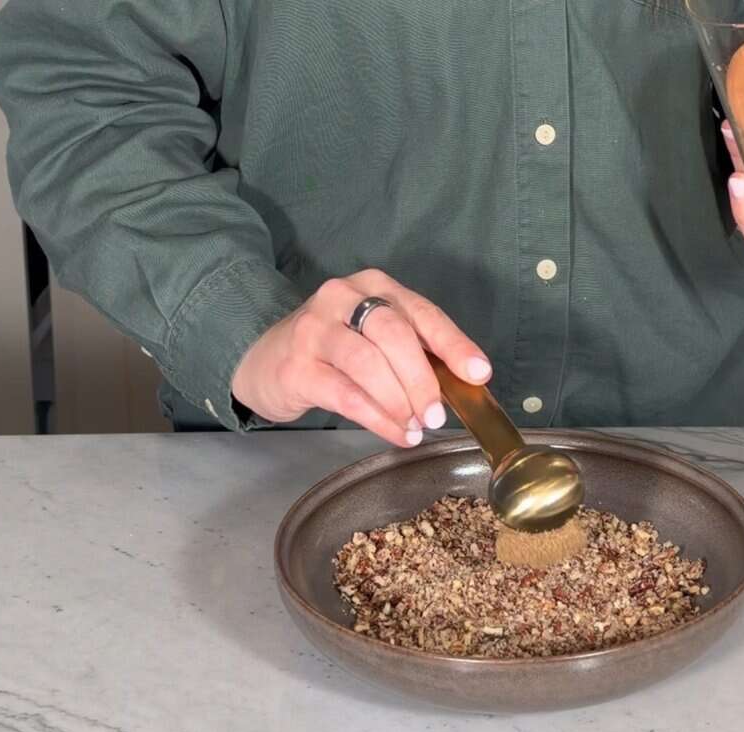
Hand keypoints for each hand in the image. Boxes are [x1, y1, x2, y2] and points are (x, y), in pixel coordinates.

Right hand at [231, 269, 491, 446]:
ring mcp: (315, 330)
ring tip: (417, 428)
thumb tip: (465, 382)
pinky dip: (378, 419)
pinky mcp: (297, 367)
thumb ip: (415, 349)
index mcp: (374, 286)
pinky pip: (346, 396)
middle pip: (393, 334)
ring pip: (368, 364)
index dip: (453, 344)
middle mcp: (343, 299)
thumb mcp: (375, 335)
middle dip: (422, 379)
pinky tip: (396, 434)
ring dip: (399, 402)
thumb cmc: (335, 349)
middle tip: (437, 415)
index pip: (422, 313)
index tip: (479, 373)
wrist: (265, 360)